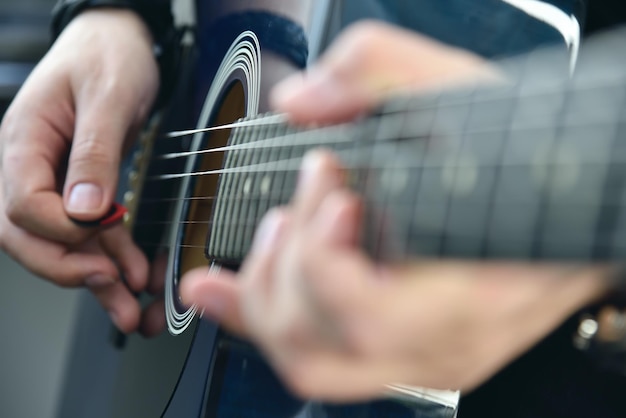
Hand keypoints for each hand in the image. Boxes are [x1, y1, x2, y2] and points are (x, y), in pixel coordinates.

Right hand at [0, 9, 157, 332]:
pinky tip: (134, 273)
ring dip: (95, 274)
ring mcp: (57, 178)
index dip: (57, 231)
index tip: (97, 238)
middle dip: (68, 268)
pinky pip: (93, 229)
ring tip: (129, 304)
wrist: (124, 40)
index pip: (21, 205)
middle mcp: (33, 165)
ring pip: (64, 241)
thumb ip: (94, 152)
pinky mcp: (85, 185)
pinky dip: (113, 253)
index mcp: (24, 140)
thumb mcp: (107, 96)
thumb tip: (83, 209)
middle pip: (29, 235)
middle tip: (108, 287)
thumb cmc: (108, 54)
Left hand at [180, 22, 609, 399]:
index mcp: (470, 291)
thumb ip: (382, 71)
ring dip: (268, 294)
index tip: (331, 183)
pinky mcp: (402, 349)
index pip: (369, 316)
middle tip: (309, 192)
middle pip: (319, 345)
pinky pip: (316, 356)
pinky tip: (219, 290)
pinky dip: (256, 318)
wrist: (577, 202)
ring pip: (309, 364)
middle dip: (286, 262)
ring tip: (281, 228)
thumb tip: (303, 101)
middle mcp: (442, 340)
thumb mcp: (468, 95)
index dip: (322, 258)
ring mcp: (420, 354)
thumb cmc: (535, 162)